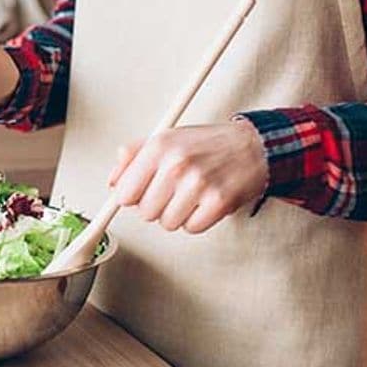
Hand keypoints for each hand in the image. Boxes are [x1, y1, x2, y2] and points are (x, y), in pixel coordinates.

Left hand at [107, 121, 268, 233]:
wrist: (253, 146)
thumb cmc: (209, 144)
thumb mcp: (167, 138)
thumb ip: (134, 156)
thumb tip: (114, 181)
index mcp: (159, 147)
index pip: (124, 192)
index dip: (132, 197)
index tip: (141, 194)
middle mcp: (176, 164)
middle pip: (145, 212)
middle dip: (157, 206)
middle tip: (174, 191)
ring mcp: (198, 184)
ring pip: (167, 223)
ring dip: (178, 214)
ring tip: (191, 195)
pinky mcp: (218, 202)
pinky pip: (191, 228)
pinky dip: (197, 220)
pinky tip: (204, 203)